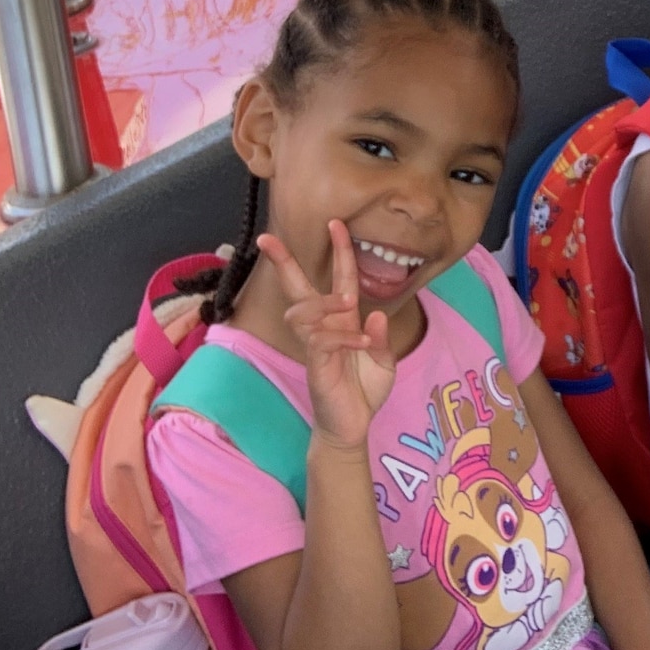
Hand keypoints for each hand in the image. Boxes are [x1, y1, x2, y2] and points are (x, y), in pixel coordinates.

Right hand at [257, 225, 395, 451]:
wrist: (353, 426)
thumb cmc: (363, 390)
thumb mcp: (383, 360)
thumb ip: (381, 337)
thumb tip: (374, 315)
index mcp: (342, 320)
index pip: (339, 278)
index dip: (340, 251)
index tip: (336, 222)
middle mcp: (323, 328)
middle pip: (298, 289)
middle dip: (284, 263)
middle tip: (266, 238)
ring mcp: (316, 346)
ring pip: (304, 312)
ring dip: (327, 302)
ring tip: (349, 303)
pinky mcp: (316, 365)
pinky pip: (323, 341)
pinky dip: (345, 337)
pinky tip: (362, 343)